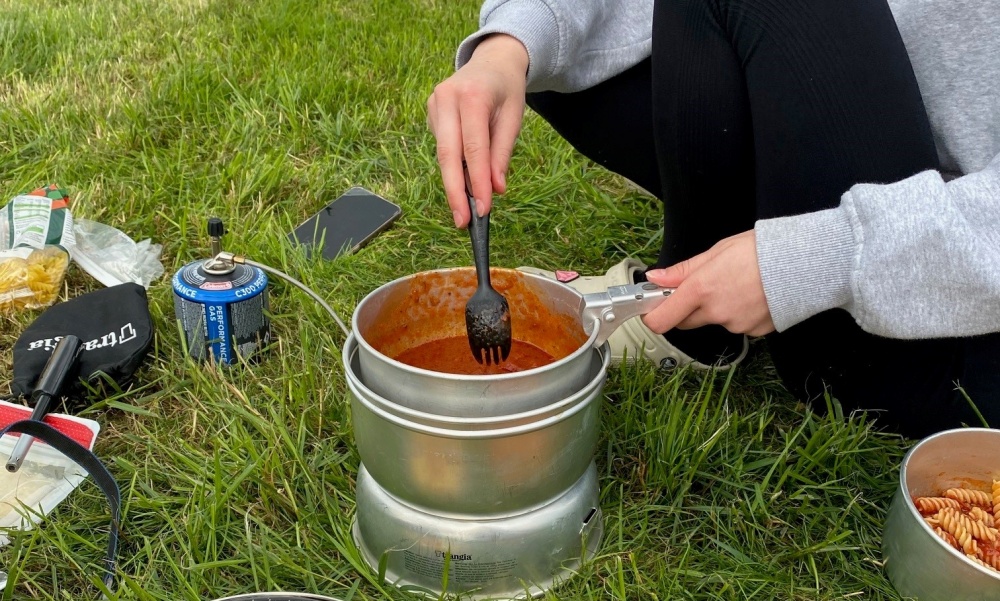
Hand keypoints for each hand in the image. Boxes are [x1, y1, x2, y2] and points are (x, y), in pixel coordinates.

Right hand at [427, 34, 528, 226]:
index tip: (482, 209)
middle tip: (462, 221)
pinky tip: (463, 179)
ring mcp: (435, 103)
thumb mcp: (514, 118)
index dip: (477, 181)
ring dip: (454, 183)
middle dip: (455, 191)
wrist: (492, 60)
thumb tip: (495, 189)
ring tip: (465, 208)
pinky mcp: (430, 111)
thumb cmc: (506, 90)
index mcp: (473, 96)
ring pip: (442, 153)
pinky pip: (442, 146)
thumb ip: (502, 153)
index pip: (474, 148)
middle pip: (448, 154)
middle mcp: (447, 97)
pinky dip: (454, 166)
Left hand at [641, 230, 775, 336]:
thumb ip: (683, 270)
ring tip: (739, 284)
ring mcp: (735, 325)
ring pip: (714, 321)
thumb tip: (656, 278)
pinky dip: (740, 313)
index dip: (652, 316)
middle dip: (686, 308)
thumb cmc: (762, 251)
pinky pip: (737, 325)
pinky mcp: (754, 333)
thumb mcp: (716, 252)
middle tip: (703, 286)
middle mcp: (716, 312)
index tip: (652, 308)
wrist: (805, 262)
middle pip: (685, 321)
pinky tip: (753, 295)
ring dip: (718, 308)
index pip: (662, 319)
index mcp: (701, 289)